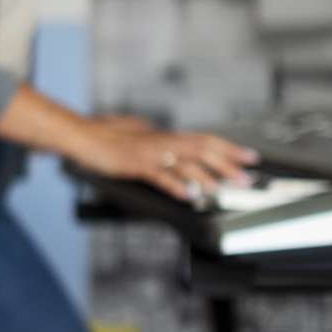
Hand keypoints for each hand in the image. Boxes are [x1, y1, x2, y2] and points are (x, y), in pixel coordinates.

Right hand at [73, 120, 257, 199]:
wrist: (81, 135)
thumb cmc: (106, 138)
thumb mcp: (139, 138)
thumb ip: (158, 144)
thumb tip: (172, 148)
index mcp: (164, 136)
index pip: (204, 139)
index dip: (229, 148)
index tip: (250, 157)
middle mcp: (161, 141)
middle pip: (201, 150)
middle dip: (227, 164)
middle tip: (246, 178)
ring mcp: (149, 152)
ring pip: (184, 163)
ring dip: (206, 178)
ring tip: (222, 190)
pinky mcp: (134, 164)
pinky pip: (158, 175)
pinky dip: (174, 185)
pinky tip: (186, 196)